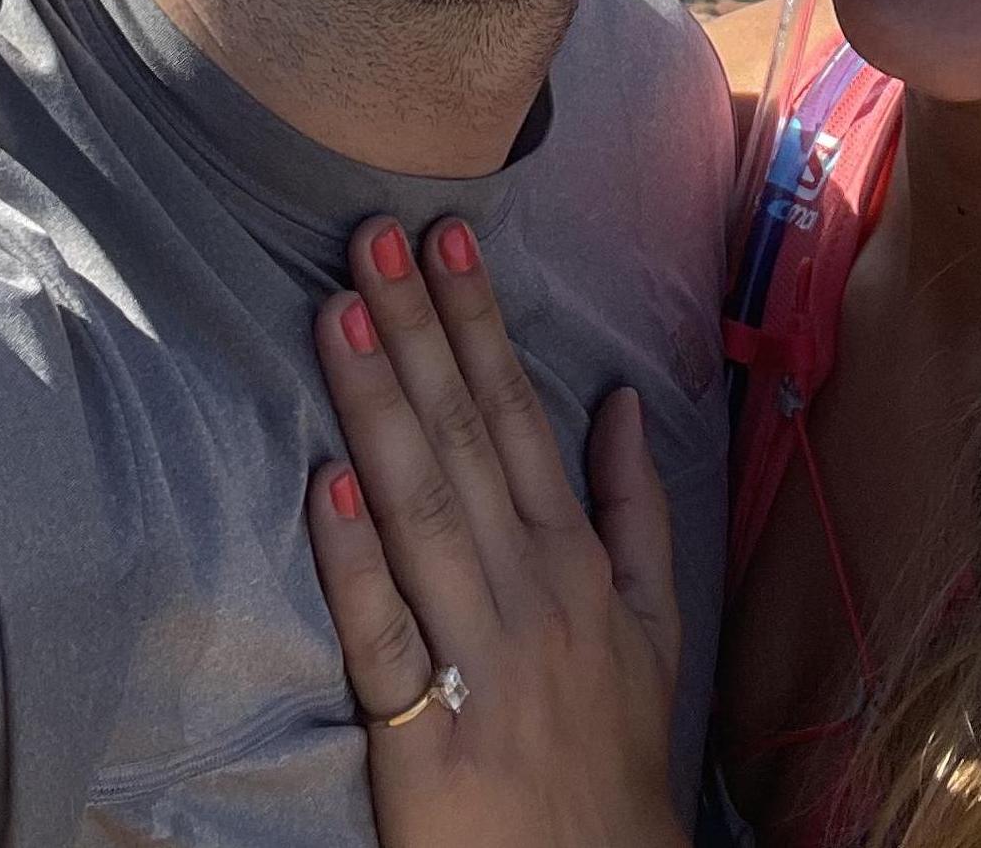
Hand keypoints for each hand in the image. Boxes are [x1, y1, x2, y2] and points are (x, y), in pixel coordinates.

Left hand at [308, 215, 688, 847]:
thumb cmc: (614, 744)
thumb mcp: (655, 620)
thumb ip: (636, 506)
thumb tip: (619, 399)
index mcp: (575, 557)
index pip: (517, 413)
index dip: (477, 322)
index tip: (443, 237)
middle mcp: (530, 590)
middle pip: (464, 438)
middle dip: (418, 330)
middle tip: (373, 235)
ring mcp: (478, 660)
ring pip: (422, 510)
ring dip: (380, 406)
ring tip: (339, 313)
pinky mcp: (424, 740)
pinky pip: (384, 640)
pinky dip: (356, 565)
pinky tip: (325, 486)